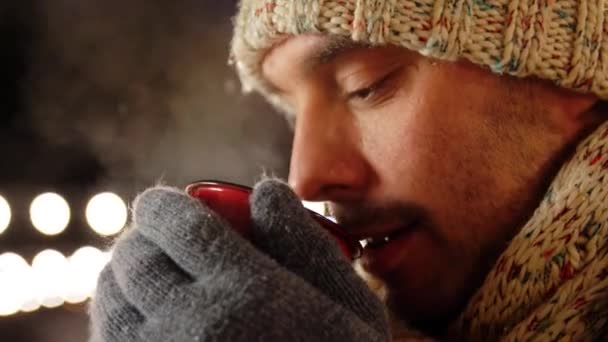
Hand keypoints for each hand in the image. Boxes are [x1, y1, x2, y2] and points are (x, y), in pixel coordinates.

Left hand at [89, 179, 389, 340]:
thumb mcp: (348, 304)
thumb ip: (304, 241)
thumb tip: (265, 188)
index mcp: (248, 294)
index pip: (181, 225)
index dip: (160, 206)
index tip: (158, 202)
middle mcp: (194, 328)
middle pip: (139, 260)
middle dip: (139, 236)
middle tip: (151, 234)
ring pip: (112, 301)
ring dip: (120, 275)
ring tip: (142, 269)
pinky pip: (111, 341)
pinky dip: (114, 316)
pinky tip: (136, 313)